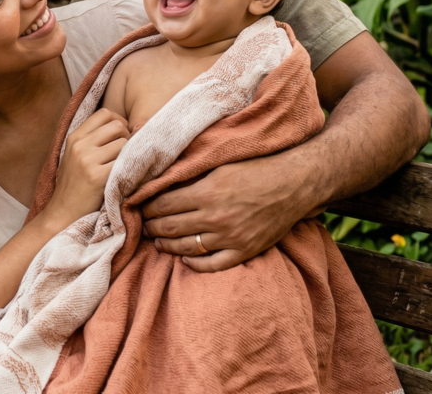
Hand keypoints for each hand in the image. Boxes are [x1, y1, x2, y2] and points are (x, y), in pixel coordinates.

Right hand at [45, 109, 129, 225]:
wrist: (63, 213)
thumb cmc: (74, 185)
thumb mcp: (75, 156)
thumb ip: (93, 140)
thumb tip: (128, 125)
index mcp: (74, 137)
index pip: (104, 113)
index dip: (119, 121)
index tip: (122, 136)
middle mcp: (80, 145)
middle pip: (117, 125)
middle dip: (128, 136)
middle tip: (126, 153)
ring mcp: (87, 160)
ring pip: (124, 143)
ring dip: (129, 154)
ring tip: (124, 167)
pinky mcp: (97, 177)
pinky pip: (124, 162)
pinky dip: (129, 168)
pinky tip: (124, 176)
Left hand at [142, 154, 321, 271]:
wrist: (293, 184)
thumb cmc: (254, 169)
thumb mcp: (218, 166)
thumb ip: (190, 177)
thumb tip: (160, 182)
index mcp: (205, 193)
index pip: (161, 206)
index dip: (146, 208)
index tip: (138, 208)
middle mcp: (214, 218)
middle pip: (168, 228)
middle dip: (151, 227)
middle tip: (143, 226)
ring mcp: (229, 238)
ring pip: (185, 248)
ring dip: (166, 246)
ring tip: (158, 242)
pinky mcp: (244, 251)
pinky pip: (212, 265)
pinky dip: (194, 264)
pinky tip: (185, 259)